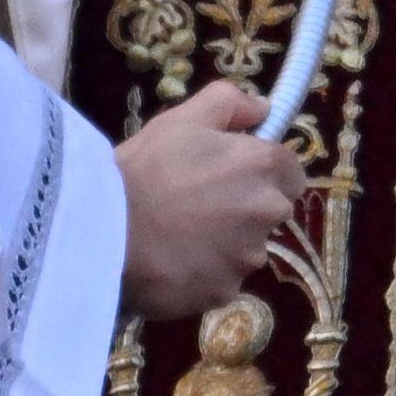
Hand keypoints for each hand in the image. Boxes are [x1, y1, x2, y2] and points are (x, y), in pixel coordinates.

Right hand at [113, 83, 303, 319]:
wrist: (104, 230)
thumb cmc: (144, 168)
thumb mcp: (182, 120)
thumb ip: (229, 104)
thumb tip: (263, 108)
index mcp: (263, 167)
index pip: (291, 172)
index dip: (264, 172)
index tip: (234, 174)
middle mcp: (267, 212)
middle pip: (272, 212)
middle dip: (246, 207)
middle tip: (199, 203)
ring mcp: (248, 257)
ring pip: (247, 249)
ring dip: (226, 244)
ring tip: (180, 235)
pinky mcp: (226, 291)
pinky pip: (223, 280)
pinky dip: (205, 273)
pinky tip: (173, 261)